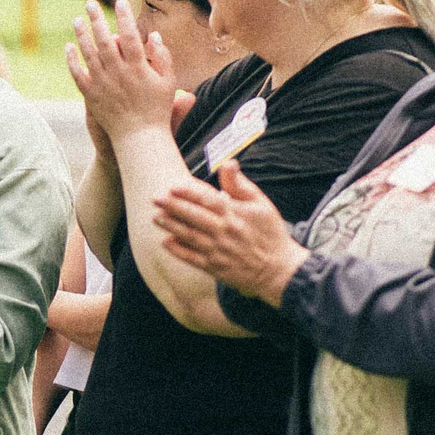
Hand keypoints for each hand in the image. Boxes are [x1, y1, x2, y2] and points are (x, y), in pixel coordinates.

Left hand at [66, 0, 178, 138]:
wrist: (139, 137)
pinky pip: (78, 75)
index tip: (119, 0)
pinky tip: (68, 47)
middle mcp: (118, 73)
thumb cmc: (157, 109)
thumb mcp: (168, 81)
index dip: (124, 16)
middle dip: (96, 19)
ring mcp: (103, 84)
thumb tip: (153, 35)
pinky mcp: (91, 95)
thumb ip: (163, 56)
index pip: (130, 35)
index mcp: (138, 68)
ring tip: (76, 19)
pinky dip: (72, 60)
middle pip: (104, 40)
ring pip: (88, 54)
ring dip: (81, 35)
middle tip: (89, 3)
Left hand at [153, 161, 308, 302]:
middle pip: (194, 217)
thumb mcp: (261, 204)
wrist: (279, 270)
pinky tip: (165, 242)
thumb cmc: (270, 233)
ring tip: (156, 217)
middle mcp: (224, 232)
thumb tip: (228, 163)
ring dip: (171, 226)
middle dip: (173, 207)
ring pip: (190, 237)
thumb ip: (241, 185)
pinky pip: (192, 258)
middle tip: (154, 198)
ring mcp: (218, 251)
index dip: (189, 193)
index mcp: (235, 214)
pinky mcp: (215, 268)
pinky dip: (178, 250)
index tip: (172, 186)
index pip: (208, 200)